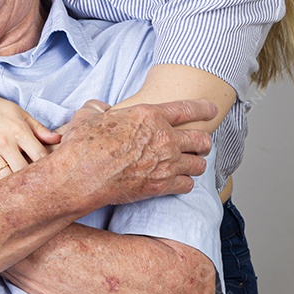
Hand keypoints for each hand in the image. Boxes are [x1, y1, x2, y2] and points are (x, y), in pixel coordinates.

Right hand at [0, 87, 61, 184]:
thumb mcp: (18, 113)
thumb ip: (38, 128)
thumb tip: (59, 140)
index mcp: (18, 130)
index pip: (40, 156)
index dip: (47, 169)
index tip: (49, 175)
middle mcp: (4, 142)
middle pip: (24, 171)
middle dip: (32, 180)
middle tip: (37, 189)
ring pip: (7, 179)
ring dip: (14, 186)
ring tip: (21, 192)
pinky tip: (3, 189)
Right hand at [55, 99, 216, 206]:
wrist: (81, 176)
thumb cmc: (83, 144)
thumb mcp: (88, 115)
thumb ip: (98, 107)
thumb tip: (100, 108)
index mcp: (149, 115)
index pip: (187, 109)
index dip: (203, 108)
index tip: (212, 110)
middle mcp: (164, 138)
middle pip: (201, 139)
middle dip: (204, 142)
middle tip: (201, 144)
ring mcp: (166, 163)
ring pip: (198, 164)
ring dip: (195, 164)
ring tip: (191, 165)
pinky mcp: (162, 186)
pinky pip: (187, 185)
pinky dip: (185, 183)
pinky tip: (179, 182)